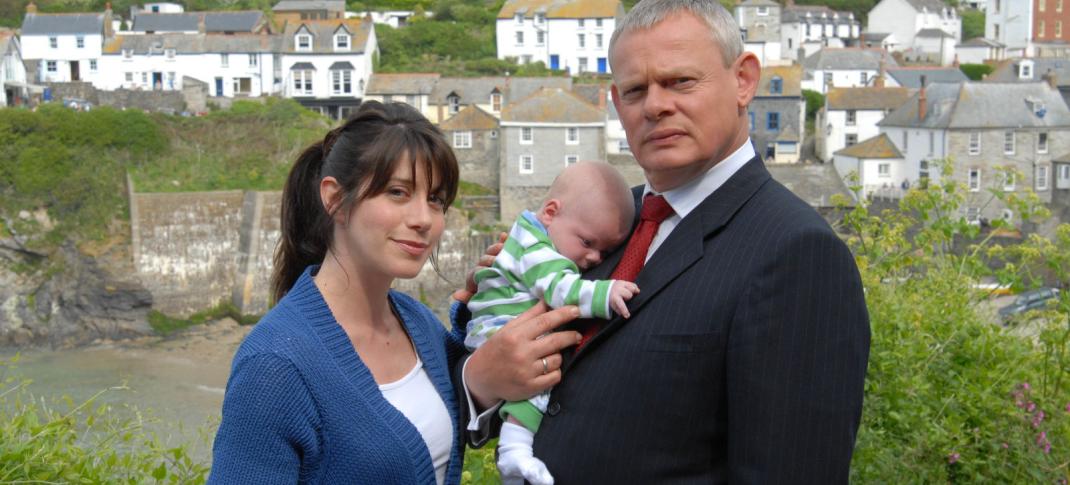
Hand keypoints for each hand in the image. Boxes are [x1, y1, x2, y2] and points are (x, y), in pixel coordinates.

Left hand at [452, 231, 507, 302]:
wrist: (502, 297)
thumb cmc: (488, 297)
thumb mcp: (478, 299)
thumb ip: (468, 297)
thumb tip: (455, 295)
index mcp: (476, 276)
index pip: (476, 271)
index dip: (480, 271)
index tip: (485, 272)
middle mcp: (484, 266)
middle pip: (484, 259)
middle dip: (489, 259)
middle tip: (495, 262)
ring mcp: (494, 259)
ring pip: (492, 251)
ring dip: (497, 248)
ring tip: (502, 247)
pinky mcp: (505, 256)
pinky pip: (503, 246)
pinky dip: (504, 240)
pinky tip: (505, 235)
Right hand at [464, 302, 580, 407]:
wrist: (480, 378)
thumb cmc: (496, 349)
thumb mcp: (508, 329)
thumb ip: (529, 316)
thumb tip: (547, 301)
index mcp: (515, 336)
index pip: (545, 322)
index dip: (563, 314)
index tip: (576, 310)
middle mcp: (522, 353)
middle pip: (556, 341)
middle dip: (571, 336)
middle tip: (577, 334)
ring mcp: (527, 372)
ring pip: (557, 359)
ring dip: (559, 355)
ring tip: (552, 354)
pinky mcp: (531, 387)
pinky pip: (555, 377)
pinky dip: (556, 371)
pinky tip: (549, 368)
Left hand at [608, 281, 638, 318]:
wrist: (606, 289)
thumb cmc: (612, 299)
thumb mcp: (613, 305)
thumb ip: (619, 310)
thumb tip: (626, 315)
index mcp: (614, 297)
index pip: (620, 304)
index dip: (624, 310)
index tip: (627, 316)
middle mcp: (618, 289)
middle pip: (629, 295)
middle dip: (628, 298)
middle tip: (625, 299)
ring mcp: (621, 284)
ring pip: (633, 288)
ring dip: (633, 292)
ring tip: (630, 294)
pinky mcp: (624, 281)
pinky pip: (633, 284)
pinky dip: (635, 288)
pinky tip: (634, 291)